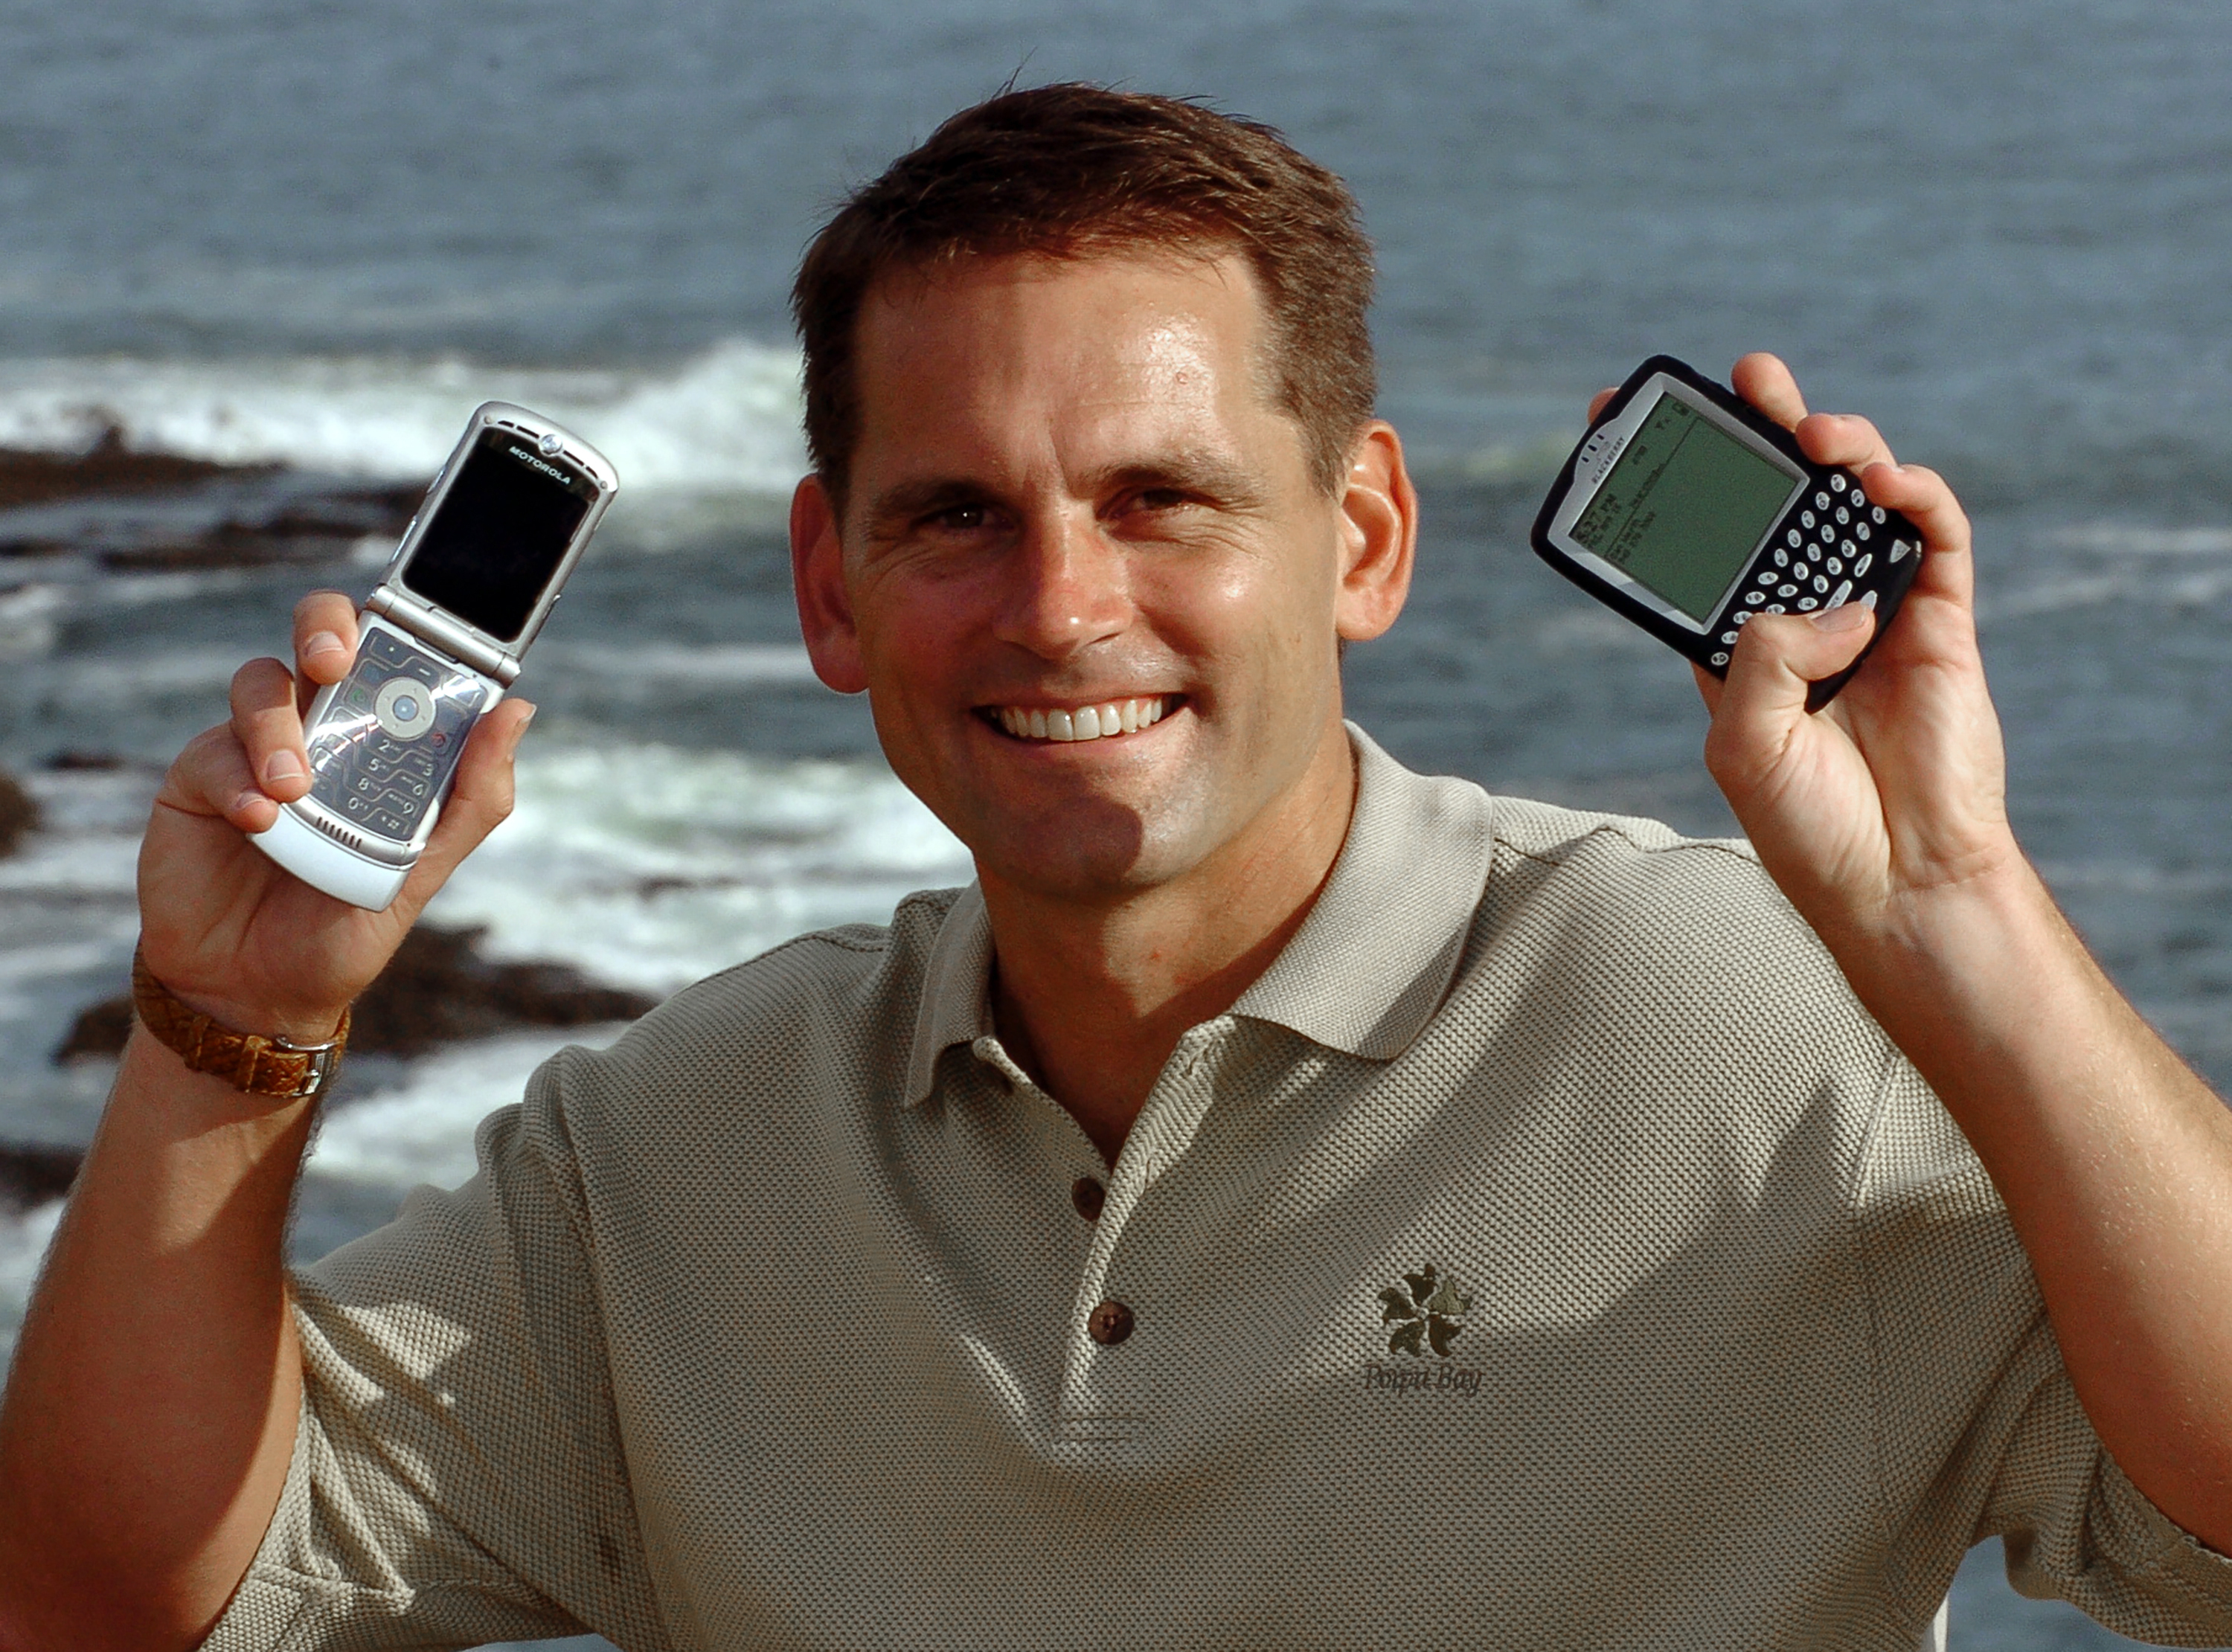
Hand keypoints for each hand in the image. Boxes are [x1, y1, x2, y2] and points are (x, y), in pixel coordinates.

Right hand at [136, 591, 534, 1042]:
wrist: (261, 994)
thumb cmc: (345, 924)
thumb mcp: (423, 868)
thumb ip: (474, 795)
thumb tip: (518, 711)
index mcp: (377, 739)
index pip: (389, 655)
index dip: (399, 626)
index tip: (415, 625)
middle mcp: (315, 728)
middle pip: (317, 633)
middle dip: (325, 627)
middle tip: (335, 659)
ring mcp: (253, 748)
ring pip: (260, 684)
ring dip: (279, 727)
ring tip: (296, 789)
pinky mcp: (199, 779)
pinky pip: (214, 751)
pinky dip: (239, 779)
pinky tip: (258, 822)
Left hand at [1589, 354, 2021, 954]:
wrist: (1899, 879)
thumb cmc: (1811, 826)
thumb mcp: (1743, 742)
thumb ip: (1763, 658)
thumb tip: (1826, 602)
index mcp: (1735, 642)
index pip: (1698, 542)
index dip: (1671, 482)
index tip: (1628, 419)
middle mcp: (1802, 612)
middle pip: (1779, 500)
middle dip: (1761, 431)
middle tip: (1742, 378)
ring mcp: (1872, 608)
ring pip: (1856, 498)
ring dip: (1837, 448)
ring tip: (1811, 429)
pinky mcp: (1937, 618)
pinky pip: (1931, 534)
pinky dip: (1913, 496)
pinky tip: (1881, 483)